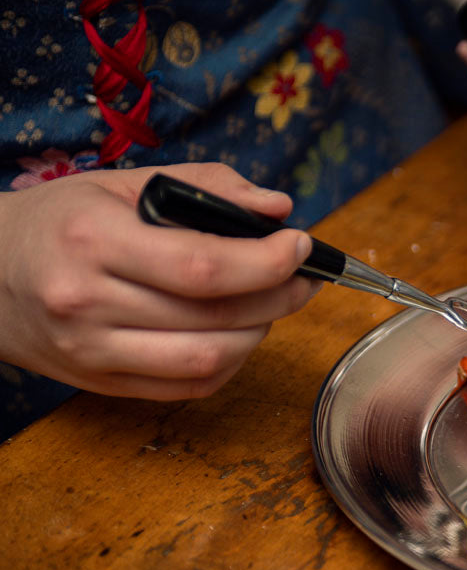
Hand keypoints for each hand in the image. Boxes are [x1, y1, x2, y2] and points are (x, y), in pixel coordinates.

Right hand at [0, 163, 319, 399]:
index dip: (267, 261)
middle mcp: (89, 303)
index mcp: (93, 240)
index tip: (300, 245)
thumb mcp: (122, 183)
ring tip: (271, 303)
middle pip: (215, 316)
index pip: (203, 265)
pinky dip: (231, 362)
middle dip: (279, 296)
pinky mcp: (101, 384)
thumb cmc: (60, 222)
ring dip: (260, 333)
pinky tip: (239, 332)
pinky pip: (189, 386)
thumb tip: (277, 207)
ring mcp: (92, 353)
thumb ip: (205, 186)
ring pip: (209, 360)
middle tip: (303, 277)